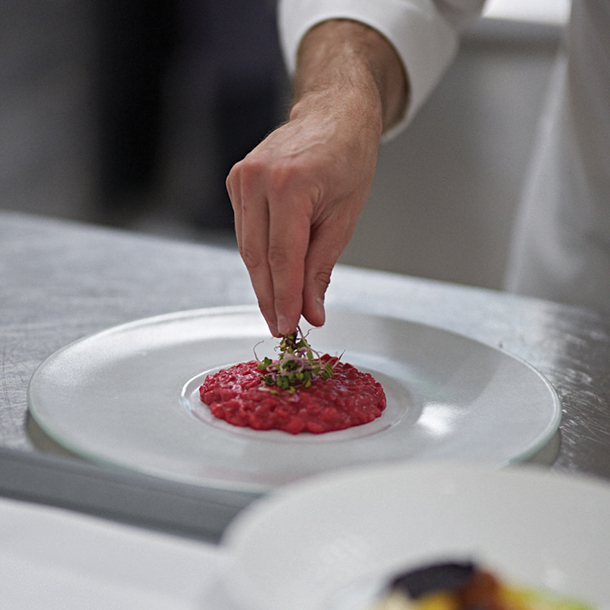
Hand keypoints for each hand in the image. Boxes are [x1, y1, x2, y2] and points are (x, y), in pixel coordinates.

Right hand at [226, 19, 406, 336]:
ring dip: (262, 281)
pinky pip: (245, 231)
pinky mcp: (236, 182)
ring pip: (247, 248)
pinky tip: (271, 275)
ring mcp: (242, 178)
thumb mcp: (344, 217)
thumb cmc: (348, 156)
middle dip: (270, 297)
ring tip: (278, 308)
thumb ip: (321, 267)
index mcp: (290, 184)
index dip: (284, 298)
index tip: (287, 327)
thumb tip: (310, 309)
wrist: (333, 114)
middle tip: (281, 326)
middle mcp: (258, 179)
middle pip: (257, 256)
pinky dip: (258, 257)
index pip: (282, 257)